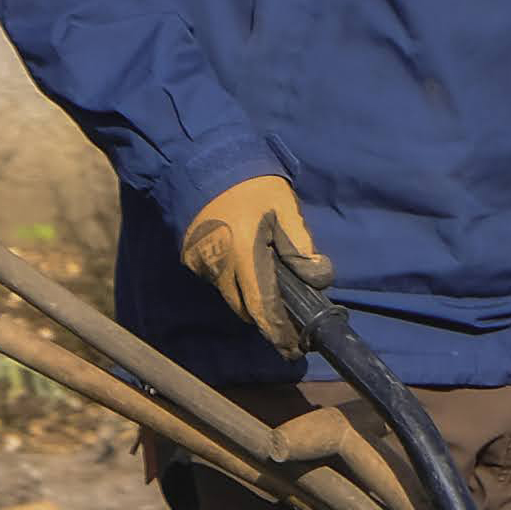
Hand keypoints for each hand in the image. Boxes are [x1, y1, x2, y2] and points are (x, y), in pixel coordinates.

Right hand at [181, 175, 334, 352]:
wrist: (199, 159)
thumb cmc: (249, 182)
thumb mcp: (284, 206)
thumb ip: (301, 244)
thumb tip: (320, 278)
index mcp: (244, 256)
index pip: (263, 309)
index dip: (279, 333)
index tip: (293, 349)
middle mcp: (218, 267)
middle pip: (246, 308)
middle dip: (266, 316)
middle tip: (289, 316)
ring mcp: (200, 263)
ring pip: (230, 294)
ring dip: (249, 295)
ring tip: (270, 284)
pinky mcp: (190, 256)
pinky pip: (217, 279)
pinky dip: (233, 278)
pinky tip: (246, 262)